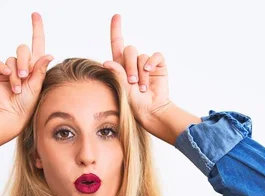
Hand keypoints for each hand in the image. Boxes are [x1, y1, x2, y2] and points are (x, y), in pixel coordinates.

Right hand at [0, 12, 53, 132]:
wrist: (12, 115)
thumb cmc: (28, 105)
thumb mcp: (37, 86)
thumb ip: (40, 70)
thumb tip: (49, 54)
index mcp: (36, 66)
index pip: (37, 43)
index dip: (37, 28)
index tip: (35, 14)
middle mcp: (24, 65)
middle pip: (23, 49)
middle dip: (24, 61)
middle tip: (25, 76)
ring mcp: (11, 69)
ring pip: (12, 58)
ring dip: (15, 73)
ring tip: (18, 88)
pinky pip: (0, 63)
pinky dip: (4, 70)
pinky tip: (8, 78)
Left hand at [103, 14, 174, 134]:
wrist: (150, 110)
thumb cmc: (134, 103)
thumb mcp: (121, 88)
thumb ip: (116, 74)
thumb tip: (106, 62)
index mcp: (121, 65)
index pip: (117, 44)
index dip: (116, 29)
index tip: (116, 16)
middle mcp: (133, 62)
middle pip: (129, 50)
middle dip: (129, 65)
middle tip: (132, 82)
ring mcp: (146, 63)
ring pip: (141, 56)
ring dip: (141, 72)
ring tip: (142, 87)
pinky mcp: (158, 65)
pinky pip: (155, 56)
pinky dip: (152, 63)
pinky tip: (149, 72)